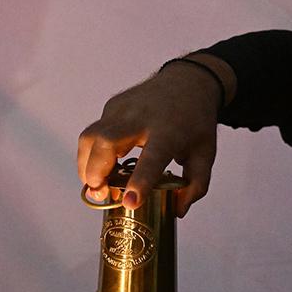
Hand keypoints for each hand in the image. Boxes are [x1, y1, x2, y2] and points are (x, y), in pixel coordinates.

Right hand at [77, 54, 233, 216]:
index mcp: (169, 132)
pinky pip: (93, 133)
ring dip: (86, 165)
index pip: (152, 158)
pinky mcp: (112, 106)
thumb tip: (178, 211)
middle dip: (95, 172)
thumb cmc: (196, 122)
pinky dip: (92, 153)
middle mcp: (142, 117)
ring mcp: (123, 109)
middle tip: (100, 194)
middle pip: (106, 142)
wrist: (189, 80)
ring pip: (91, 137)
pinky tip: (102, 166)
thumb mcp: (204, 155)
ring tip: (96, 184)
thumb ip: (195, 186)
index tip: (130, 202)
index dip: (139, 181)